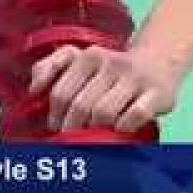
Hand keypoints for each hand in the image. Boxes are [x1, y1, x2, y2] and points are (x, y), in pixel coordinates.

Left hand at [28, 44, 181, 132]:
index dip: (55, 116)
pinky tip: (119, 129)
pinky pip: (134, 116)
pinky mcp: (157, 94)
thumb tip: (34, 88)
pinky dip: (123, 127)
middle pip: (80, 106)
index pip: (61, 93)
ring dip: (96, 130)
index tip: (56, 127)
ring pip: (104, 113)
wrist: (158, 62)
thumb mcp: (79, 58)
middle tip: (73, 137)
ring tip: (94, 134)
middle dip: (73, 128)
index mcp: (89, 56)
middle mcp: (111, 63)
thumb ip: (50, 66)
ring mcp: (135, 78)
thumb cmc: (109, 68)